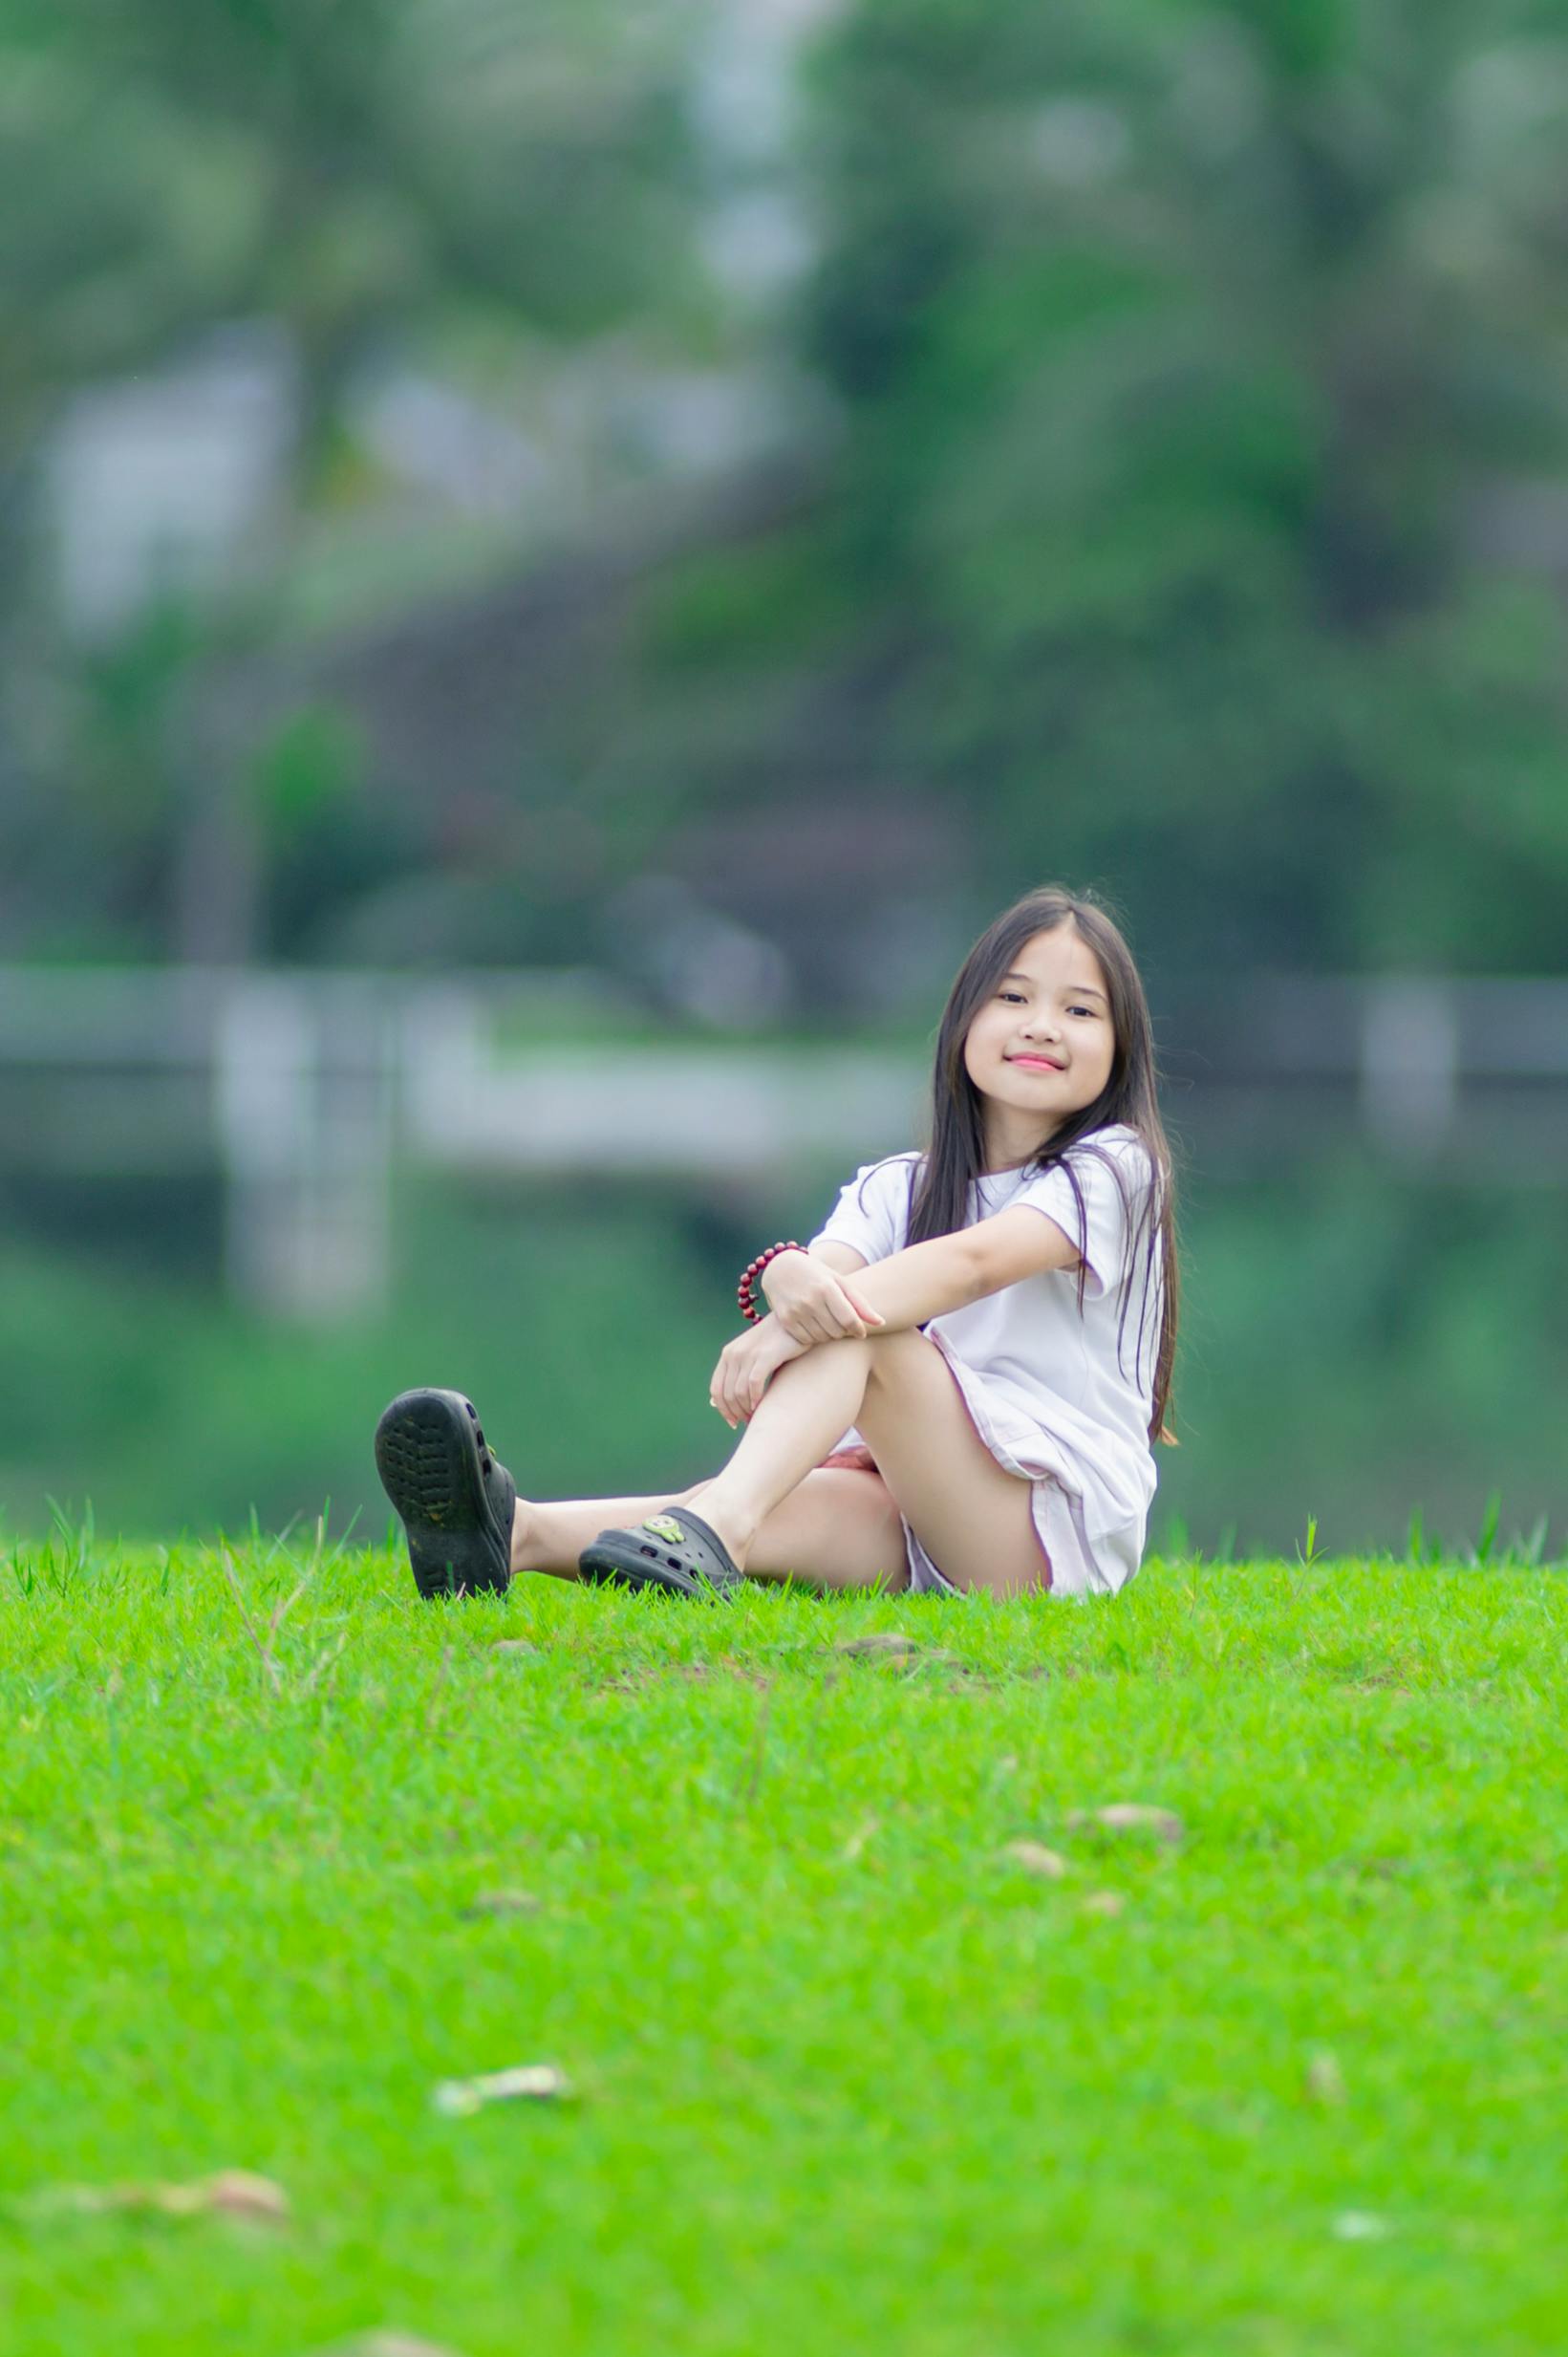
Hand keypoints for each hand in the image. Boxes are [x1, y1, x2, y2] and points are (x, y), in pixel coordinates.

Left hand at [710, 1313, 806, 1427]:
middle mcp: (734, 1354)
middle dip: (735, 1413)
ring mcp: (748, 1354)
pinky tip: (760, 1406)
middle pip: (727, 1394)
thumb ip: (738, 1373)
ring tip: (755, 1416)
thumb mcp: (752, 1355)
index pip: (716, 1389)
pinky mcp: (765, 1356)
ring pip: (739, 1392)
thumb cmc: (776, 1343)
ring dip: (746, 1409)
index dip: (722, 1409)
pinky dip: (755, 1399)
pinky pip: (754, 1384)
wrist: (795, 1323)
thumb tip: (723, 1401)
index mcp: (727, 1354)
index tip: (733, 1422)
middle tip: (747, 1422)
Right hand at [762, 1249, 886, 1346]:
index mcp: (827, 1288)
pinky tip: (814, 1326)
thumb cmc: (817, 1275)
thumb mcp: (839, 1282)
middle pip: (837, 1331)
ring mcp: (796, 1310)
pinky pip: (806, 1340)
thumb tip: (881, 1323)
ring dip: (829, 1335)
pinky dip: (813, 1337)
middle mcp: (811, 1300)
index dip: (858, 1330)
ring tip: (828, 1324)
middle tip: (842, 1324)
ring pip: (822, 1338)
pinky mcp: (785, 1319)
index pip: (849, 1319)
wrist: (781, 1268)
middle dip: (843, 1331)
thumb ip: (860, 1303)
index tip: (860, 1332)